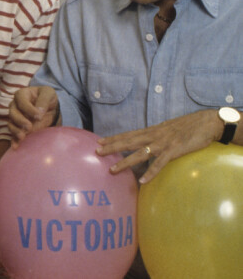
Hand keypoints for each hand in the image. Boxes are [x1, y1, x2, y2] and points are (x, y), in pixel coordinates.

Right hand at [8, 86, 59, 146]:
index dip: (28, 108)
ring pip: (11, 124)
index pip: (21, 101)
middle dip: (20, 120)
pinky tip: (16, 146)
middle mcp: (15, 105)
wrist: (50, 108)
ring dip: (16, 131)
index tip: (39, 116)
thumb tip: (39, 112)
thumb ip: (44, 100)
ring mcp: (15, 117)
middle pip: (13, 113)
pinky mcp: (18, 128)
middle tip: (29, 127)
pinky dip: (14, 140)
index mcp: (22, 94)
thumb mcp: (49, 93)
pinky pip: (13, 134)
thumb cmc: (48, 98)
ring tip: (23, 137)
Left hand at [96, 109, 221, 183]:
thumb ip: (157, 137)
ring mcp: (162, 143)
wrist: (205, 123)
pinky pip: (159, 163)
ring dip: (125, 162)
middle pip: (128, 141)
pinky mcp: (173, 151)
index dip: (113, 138)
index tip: (99, 141)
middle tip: (97, 151)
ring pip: (139, 153)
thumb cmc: (187, 127)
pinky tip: (142, 181)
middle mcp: (153, 136)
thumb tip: (148, 144)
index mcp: (151, 131)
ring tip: (112, 170)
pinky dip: (150, 172)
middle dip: (112, 147)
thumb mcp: (167, 130)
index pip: (128, 134)